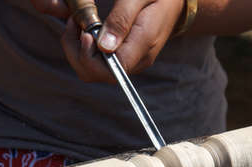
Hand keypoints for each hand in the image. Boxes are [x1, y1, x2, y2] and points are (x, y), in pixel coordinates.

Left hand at [31, 0, 183, 83]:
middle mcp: (135, 60)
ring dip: (76, 50)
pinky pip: (97, 63)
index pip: (110, 71)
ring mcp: (129, 61)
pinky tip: (84, 29)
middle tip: (76, 24)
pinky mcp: (123, 57)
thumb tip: (103, 48)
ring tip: (77, 24)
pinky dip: (82, 48)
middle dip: (77, 52)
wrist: (174, 2)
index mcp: (142, 47)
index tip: (85, 32)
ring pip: (92, 72)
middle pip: (96, 75)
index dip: (90, 56)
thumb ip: (121, 20)